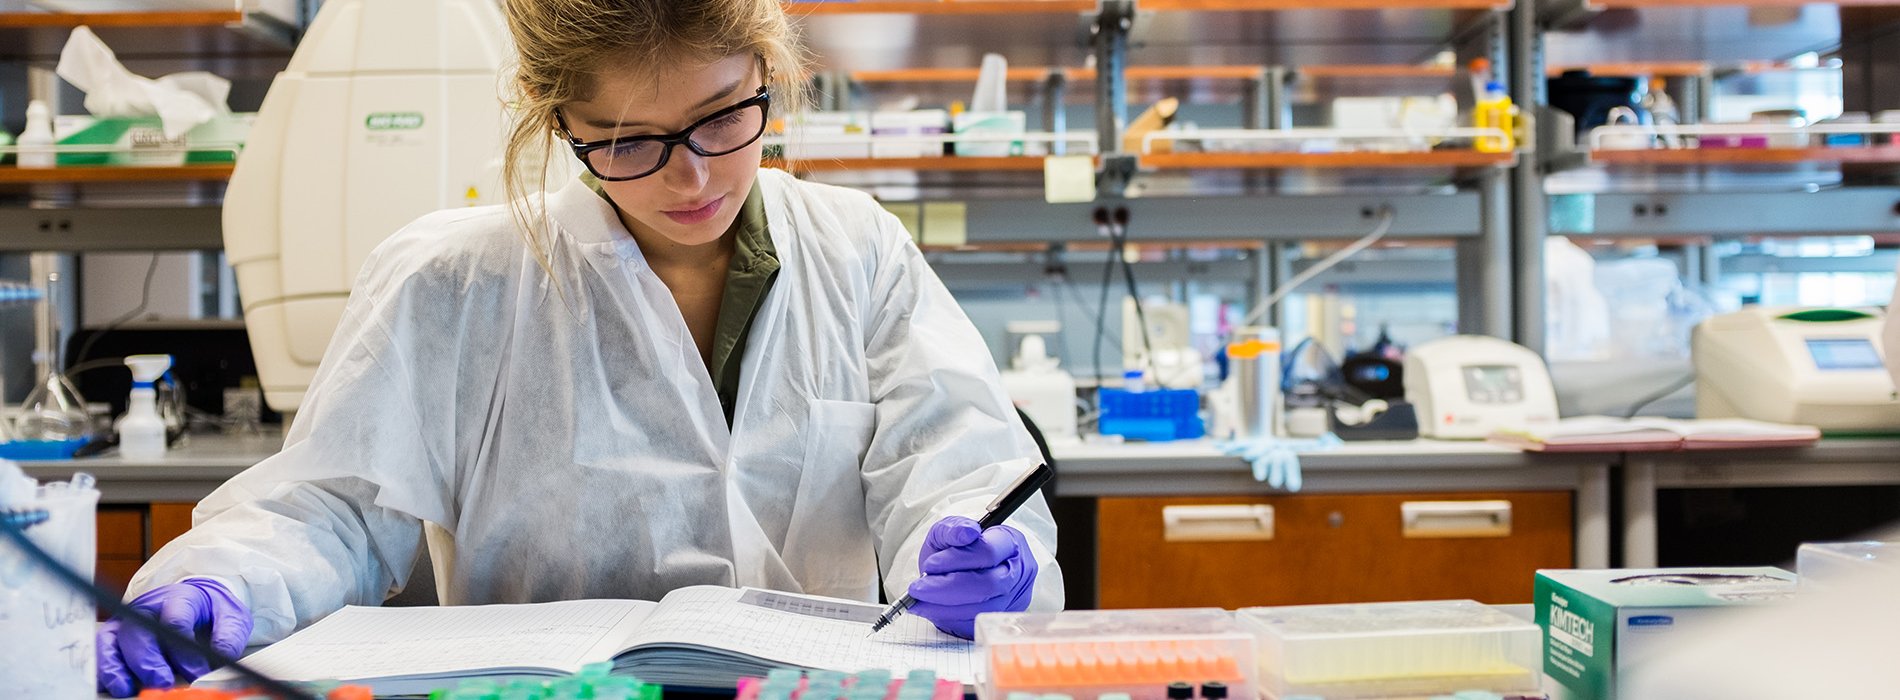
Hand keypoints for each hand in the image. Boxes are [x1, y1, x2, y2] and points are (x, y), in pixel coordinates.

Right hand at [97, 578, 252, 697]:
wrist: (198, 603)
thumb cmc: (212, 612)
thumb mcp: (231, 617)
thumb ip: (229, 637)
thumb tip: (221, 657)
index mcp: (180, 597)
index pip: (176, 618)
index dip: (184, 648)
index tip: (197, 670)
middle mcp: (148, 607)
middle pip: (139, 630)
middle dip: (147, 660)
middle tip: (161, 682)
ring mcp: (128, 622)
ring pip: (112, 641)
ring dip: (116, 667)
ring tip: (126, 689)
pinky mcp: (114, 637)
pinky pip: (101, 653)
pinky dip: (103, 670)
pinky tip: (113, 686)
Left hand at [907, 516, 1036, 638]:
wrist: (961, 569)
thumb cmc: (958, 549)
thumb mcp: (949, 530)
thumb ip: (954, 527)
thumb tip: (968, 532)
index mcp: (1010, 543)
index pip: (989, 551)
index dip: (958, 560)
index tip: (930, 565)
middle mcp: (1018, 571)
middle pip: (988, 584)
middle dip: (947, 588)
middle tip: (918, 588)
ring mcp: (1014, 597)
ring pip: (982, 608)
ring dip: (944, 606)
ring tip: (919, 599)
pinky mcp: (1002, 617)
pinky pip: (977, 623)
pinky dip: (949, 617)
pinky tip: (931, 609)